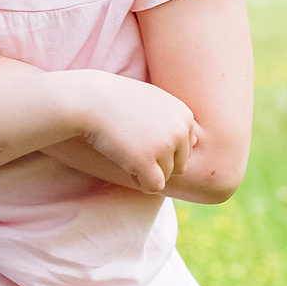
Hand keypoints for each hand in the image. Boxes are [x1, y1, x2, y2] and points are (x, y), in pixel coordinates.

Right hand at [68, 73, 199, 194]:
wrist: (91, 99)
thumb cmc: (119, 99)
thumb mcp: (154, 100)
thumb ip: (175, 119)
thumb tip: (196, 141)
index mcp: (186, 116)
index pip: (186, 148)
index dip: (164, 149)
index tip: (143, 136)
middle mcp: (180, 130)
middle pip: (180, 165)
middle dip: (158, 163)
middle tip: (134, 147)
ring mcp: (164, 146)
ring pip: (166, 176)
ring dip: (146, 170)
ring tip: (127, 151)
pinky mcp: (146, 161)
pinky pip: (154, 186)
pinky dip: (140, 181)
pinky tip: (126, 165)